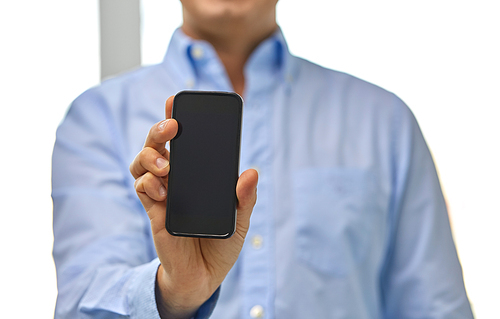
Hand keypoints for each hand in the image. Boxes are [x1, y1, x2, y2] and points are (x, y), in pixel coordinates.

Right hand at [130, 96, 257, 318]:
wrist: (204, 276)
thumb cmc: (221, 244)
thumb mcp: (240, 220)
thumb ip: (245, 198)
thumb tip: (251, 173)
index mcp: (198, 175)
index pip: (186, 142)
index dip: (177, 119)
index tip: (176, 101)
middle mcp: (178, 178)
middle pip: (159, 144)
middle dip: (160, 129)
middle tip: (172, 126)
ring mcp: (163, 192)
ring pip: (144, 161)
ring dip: (151, 155)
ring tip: (165, 164)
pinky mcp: (153, 210)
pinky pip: (142, 187)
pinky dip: (148, 183)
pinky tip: (162, 192)